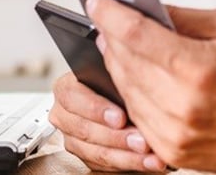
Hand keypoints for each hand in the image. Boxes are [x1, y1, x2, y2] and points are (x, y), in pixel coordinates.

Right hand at [49, 72, 167, 171]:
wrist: (116, 100)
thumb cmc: (115, 82)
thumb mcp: (112, 69)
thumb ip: (114, 65)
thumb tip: (120, 52)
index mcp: (66, 88)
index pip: (72, 97)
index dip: (96, 109)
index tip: (120, 117)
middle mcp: (64, 115)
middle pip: (85, 130)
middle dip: (117, 138)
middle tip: (142, 141)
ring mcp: (72, 137)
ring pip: (95, 152)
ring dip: (126, 157)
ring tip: (150, 156)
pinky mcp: (85, 155)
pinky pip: (103, 165)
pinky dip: (128, 164)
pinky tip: (147, 162)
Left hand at [87, 0, 215, 172]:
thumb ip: (180, 18)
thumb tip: (141, 9)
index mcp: (199, 69)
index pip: (136, 36)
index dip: (111, 15)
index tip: (97, 2)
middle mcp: (183, 106)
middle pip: (125, 64)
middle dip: (112, 39)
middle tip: (107, 22)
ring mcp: (176, 134)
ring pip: (126, 92)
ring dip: (118, 67)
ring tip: (119, 47)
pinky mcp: (173, 153)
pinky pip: (137, 118)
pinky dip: (132, 96)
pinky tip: (136, 78)